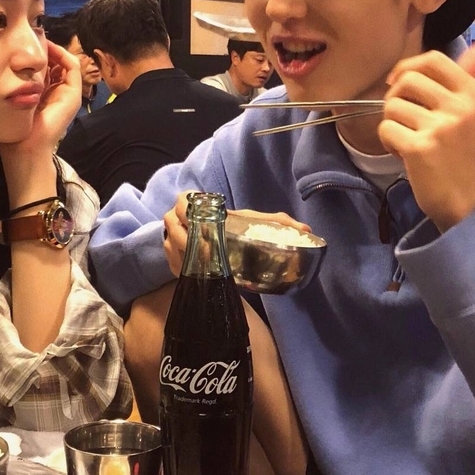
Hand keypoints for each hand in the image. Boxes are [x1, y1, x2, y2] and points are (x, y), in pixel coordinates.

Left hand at [0, 41, 80, 195]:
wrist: (23, 151)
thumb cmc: (12, 132)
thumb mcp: (6, 103)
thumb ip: (5, 89)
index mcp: (43, 94)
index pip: (44, 66)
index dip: (34, 53)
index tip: (18, 43)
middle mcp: (57, 92)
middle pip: (55, 62)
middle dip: (43, 47)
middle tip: (29, 36)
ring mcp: (67, 94)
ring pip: (65, 61)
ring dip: (53, 48)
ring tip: (38, 39)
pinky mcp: (73, 95)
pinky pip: (73, 66)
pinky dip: (61, 54)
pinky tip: (46, 48)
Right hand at [162, 192, 310, 276]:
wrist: (212, 241)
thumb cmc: (232, 226)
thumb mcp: (251, 221)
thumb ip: (276, 222)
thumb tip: (306, 229)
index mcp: (196, 202)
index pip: (183, 200)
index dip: (188, 213)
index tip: (205, 230)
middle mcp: (178, 216)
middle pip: (173, 225)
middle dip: (188, 241)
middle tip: (207, 255)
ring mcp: (170, 236)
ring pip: (170, 245)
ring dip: (185, 257)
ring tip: (204, 267)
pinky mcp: (168, 254)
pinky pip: (170, 261)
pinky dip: (181, 268)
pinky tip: (196, 274)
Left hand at [378, 40, 474, 231]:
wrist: (463, 198)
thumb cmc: (462, 151)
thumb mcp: (472, 111)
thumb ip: (471, 75)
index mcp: (474, 93)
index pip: (433, 59)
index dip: (407, 66)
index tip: (399, 83)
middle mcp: (462, 107)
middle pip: (407, 80)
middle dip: (396, 97)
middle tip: (404, 117)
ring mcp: (442, 127)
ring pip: (392, 105)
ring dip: (392, 122)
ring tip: (408, 137)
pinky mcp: (421, 147)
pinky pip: (385, 129)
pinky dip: (387, 141)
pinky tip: (403, 153)